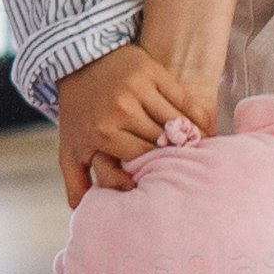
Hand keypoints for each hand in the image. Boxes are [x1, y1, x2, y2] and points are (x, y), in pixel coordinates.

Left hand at [52, 42, 207, 202]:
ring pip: (177, 123)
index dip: (157, 170)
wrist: (78, 60)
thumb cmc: (79, 110)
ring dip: (190, 138)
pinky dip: (196, 117)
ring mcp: (138, 88)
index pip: (141, 161)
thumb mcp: (70, 146)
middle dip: (175, 156)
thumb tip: (83, 212)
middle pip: (161, 143)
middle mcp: (120, 109)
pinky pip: (184, 100)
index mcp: (103, 132)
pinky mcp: (153, 71)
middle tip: (189, 168)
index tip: (167, 178)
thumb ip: (76, 181)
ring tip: (198, 151)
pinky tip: (203, 130)